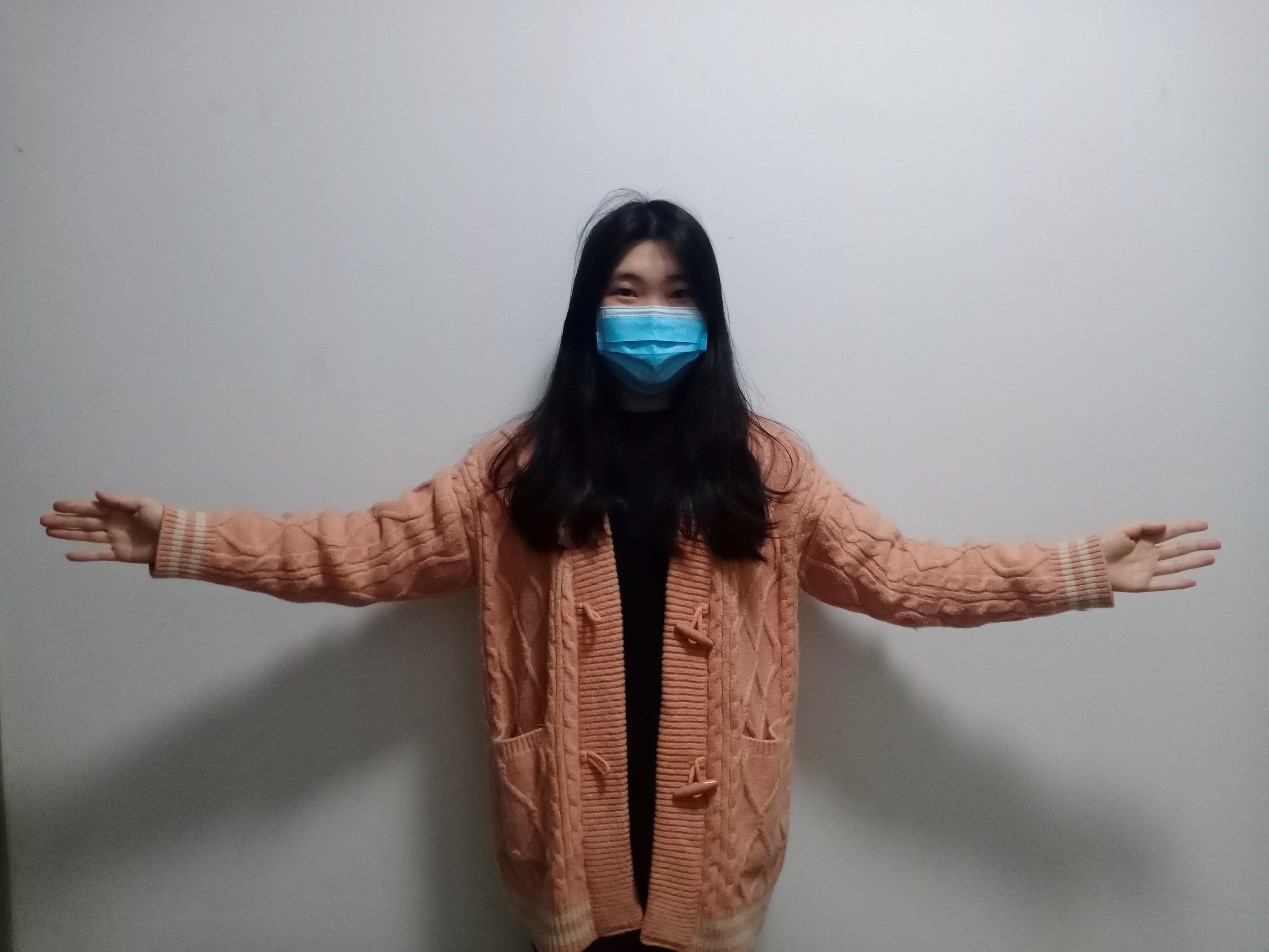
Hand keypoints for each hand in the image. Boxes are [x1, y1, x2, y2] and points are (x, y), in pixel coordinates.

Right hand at [40, 491, 164, 563]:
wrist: (175, 539)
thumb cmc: (161, 518)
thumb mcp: (142, 504)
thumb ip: (119, 500)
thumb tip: (97, 494)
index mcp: (117, 510)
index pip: (90, 508)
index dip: (74, 507)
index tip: (56, 505)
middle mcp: (112, 524)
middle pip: (83, 522)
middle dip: (63, 521)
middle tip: (43, 520)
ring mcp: (114, 539)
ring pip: (86, 536)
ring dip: (67, 534)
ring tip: (49, 532)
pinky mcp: (119, 554)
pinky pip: (98, 555)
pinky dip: (84, 556)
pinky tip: (68, 554)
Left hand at [1098, 520, 1219, 592]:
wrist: (1089, 566)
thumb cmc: (1103, 545)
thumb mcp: (1123, 530)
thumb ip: (1145, 525)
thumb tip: (1166, 525)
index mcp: (1146, 538)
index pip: (1171, 531)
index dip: (1187, 528)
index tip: (1204, 525)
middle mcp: (1151, 553)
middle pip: (1179, 548)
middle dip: (1198, 545)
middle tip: (1217, 543)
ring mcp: (1149, 569)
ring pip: (1176, 565)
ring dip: (1194, 562)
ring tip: (1211, 558)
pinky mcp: (1144, 584)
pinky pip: (1164, 584)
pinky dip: (1178, 584)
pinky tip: (1193, 581)